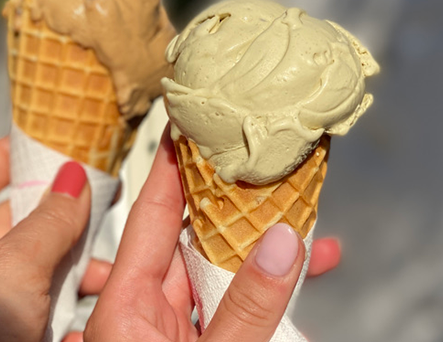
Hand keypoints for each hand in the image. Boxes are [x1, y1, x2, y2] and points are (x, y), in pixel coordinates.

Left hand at [0, 138, 108, 341]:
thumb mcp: (12, 268)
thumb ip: (49, 222)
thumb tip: (74, 176)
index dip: (5, 154)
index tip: (44, 140)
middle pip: (16, 216)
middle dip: (58, 205)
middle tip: (99, 192)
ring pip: (40, 261)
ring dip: (76, 256)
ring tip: (110, 257)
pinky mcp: (13, 330)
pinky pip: (49, 300)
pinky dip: (76, 294)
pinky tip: (101, 296)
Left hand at [71, 129, 339, 341]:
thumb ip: (247, 308)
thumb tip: (283, 241)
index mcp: (126, 302)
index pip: (152, 213)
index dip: (170, 165)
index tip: (188, 121)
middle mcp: (148, 309)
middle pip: (195, 237)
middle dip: (236, 203)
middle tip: (269, 164)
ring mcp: (174, 328)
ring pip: (221, 272)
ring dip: (266, 250)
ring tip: (315, 224)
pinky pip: (233, 307)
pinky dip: (269, 292)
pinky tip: (310, 276)